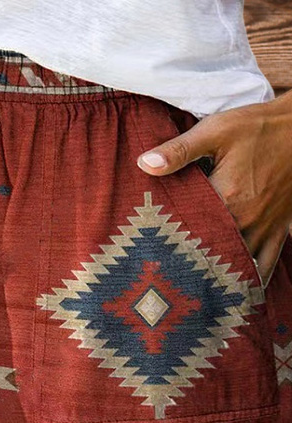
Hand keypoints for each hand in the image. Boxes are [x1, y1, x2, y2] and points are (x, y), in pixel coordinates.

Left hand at [136, 96, 291, 290]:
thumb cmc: (258, 128)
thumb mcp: (214, 131)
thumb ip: (178, 151)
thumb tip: (144, 164)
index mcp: (225, 198)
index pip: (186, 227)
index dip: (163, 238)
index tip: (144, 249)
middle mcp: (245, 221)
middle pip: (208, 251)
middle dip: (185, 264)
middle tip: (159, 279)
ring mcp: (264, 229)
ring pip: (236, 264)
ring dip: (214, 276)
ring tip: (190, 291)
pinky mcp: (279, 230)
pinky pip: (265, 265)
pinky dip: (251, 279)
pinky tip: (237, 294)